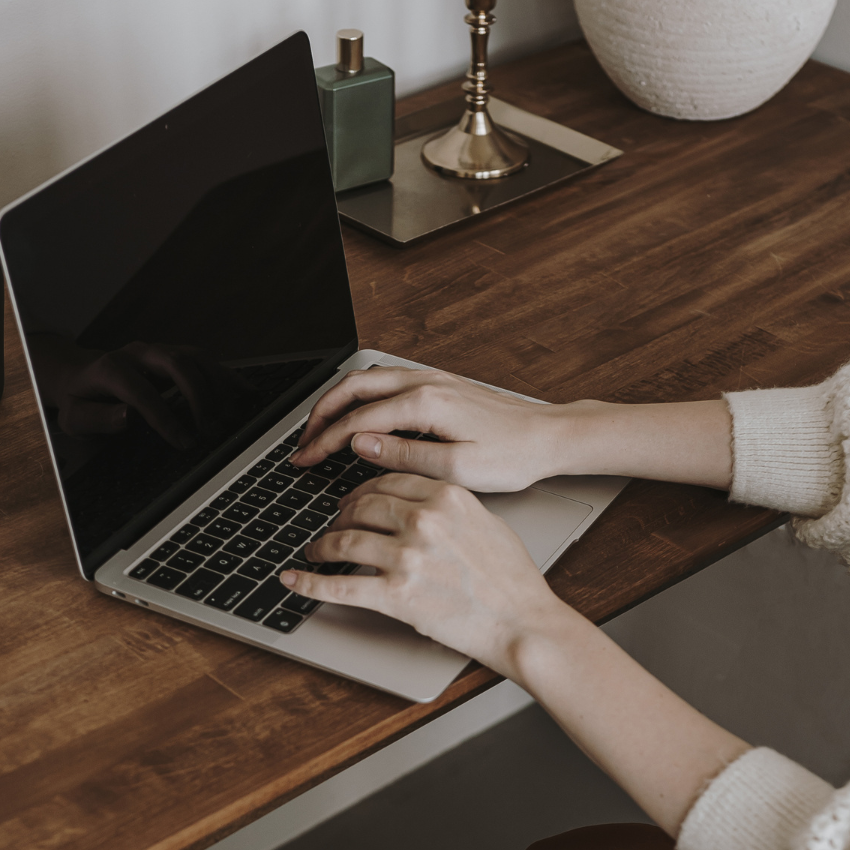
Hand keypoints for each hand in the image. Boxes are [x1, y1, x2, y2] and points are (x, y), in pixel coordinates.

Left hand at [282, 472, 570, 678]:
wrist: (522, 622)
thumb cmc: (513, 580)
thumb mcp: (487, 522)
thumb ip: (451, 507)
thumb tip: (421, 503)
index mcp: (447, 496)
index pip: (388, 481)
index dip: (363, 489)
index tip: (354, 498)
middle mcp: (423, 520)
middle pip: (362, 505)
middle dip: (341, 514)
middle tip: (333, 523)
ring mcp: (407, 557)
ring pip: (345, 539)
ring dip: (323, 545)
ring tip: (317, 550)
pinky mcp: (396, 595)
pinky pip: (339, 585)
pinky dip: (309, 582)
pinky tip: (294, 579)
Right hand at [295, 363, 735, 491]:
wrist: (550, 438)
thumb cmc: (512, 457)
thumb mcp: (456, 468)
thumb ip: (403, 455)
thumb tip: (359, 445)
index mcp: (425, 403)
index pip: (357, 420)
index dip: (324, 442)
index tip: (303, 461)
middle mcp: (425, 383)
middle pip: (353, 388)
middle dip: (319, 416)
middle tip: (300, 444)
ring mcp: (431, 380)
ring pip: (367, 380)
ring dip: (337, 403)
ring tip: (318, 431)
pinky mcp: (440, 386)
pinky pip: (385, 383)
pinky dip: (359, 398)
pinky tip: (355, 417)